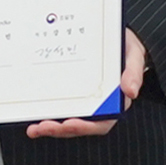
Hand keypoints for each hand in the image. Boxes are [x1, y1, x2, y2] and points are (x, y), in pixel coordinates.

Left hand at [26, 29, 146, 139]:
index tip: (69, 124)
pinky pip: (59, 105)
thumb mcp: (133, 55)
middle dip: (60, 129)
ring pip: (66, 119)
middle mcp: (98, 105)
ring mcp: (83, 100)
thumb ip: (133, 72)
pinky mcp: (71, 91)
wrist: (113, 34)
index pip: (101, 122)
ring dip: (50, 126)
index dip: (85, 127)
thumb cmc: (125, 46)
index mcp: (115, 102)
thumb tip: (131, 91)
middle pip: (79, 125)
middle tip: (42, 127)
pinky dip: (46, 111)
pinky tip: (32, 114)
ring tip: (34, 128)